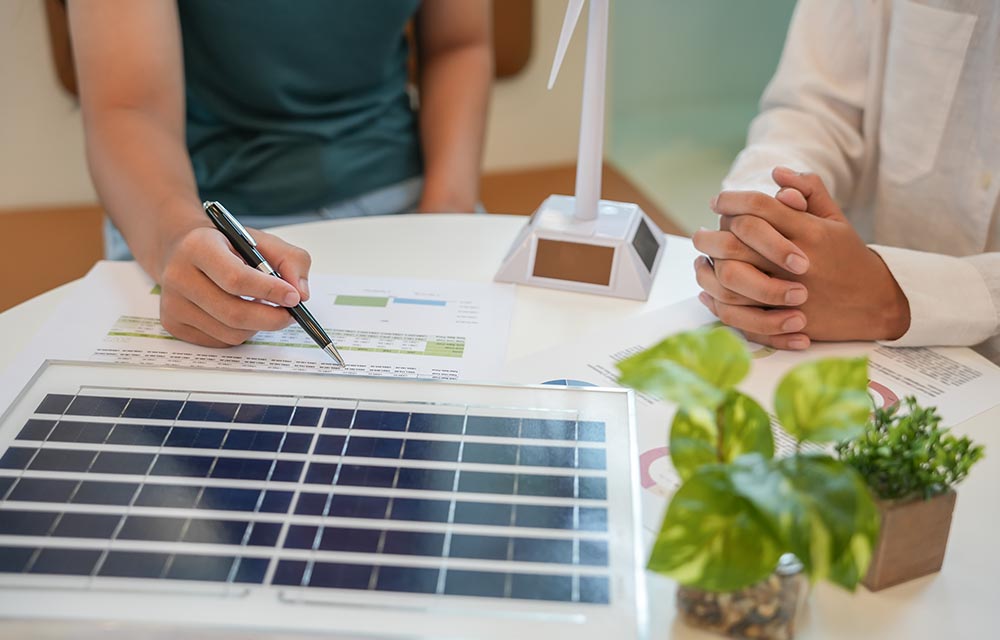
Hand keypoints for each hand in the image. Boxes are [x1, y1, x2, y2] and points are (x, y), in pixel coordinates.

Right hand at [157, 225, 311, 346]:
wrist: (182, 250)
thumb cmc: (225, 246)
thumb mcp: (260, 241)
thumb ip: (290, 260)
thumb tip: (301, 293)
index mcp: (198, 247)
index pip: (236, 278)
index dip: (269, 291)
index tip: (293, 297)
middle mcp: (178, 276)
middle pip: (233, 313)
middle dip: (270, 318)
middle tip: (290, 314)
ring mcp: (172, 304)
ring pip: (230, 333)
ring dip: (257, 327)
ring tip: (262, 308)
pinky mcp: (173, 324)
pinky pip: (220, 341)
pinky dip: (240, 333)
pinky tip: (240, 313)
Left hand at [696, 167, 909, 346]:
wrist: (874, 304)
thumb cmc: (849, 257)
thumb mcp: (836, 220)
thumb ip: (810, 191)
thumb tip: (777, 173)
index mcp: (808, 232)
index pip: (759, 208)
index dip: (732, 200)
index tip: (718, 201)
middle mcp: (794, 261)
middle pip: (735, 241)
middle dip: (710, 234)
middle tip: (701, 232)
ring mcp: (786, 293)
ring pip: (729, 276)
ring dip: (707, 266)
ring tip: (702, 258)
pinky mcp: (781, 319)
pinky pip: (736, 310)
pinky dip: (715, 298)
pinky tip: (709, 287)